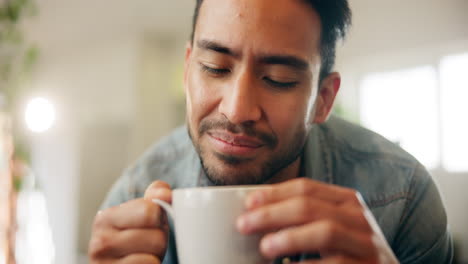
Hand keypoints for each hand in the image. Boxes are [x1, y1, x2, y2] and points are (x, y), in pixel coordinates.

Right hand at [88, 181, 171, 263]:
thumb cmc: (134, 240)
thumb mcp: (142, 214)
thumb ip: (154, 196)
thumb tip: (165, 193)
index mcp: (106, 217)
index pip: (151, 212)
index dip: (160, 218)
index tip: (152, 224)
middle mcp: (100, 241)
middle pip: (156, 237)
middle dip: (160, 241)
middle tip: (149, 245)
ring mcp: (103, 263)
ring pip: (153, 257)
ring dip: (156, 257)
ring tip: (145, 256)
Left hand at [236, 178, 398, 263]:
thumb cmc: (347, 249)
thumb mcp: (331, 225)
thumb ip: (304, 216)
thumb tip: (257, 213)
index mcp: (347, 200)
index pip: (306, 187)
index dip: (274, 193)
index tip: (248, 203)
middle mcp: (359, 218)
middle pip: (309, 207)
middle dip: (272, 214)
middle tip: (244, 225)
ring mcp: (366, 244)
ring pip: (325, 231)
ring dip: (289, 238)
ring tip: (265, 247)